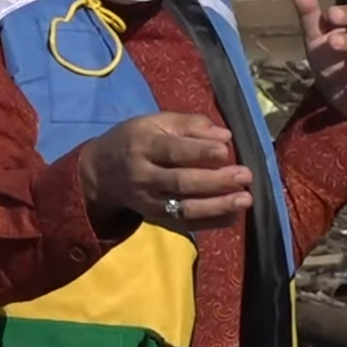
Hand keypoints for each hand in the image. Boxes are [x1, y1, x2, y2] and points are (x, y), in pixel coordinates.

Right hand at [79, 112, 253, 228]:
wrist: (101, 172)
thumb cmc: (135, 139)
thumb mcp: (154, 122)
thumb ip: (189, 125)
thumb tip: (225, 136)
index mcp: (142, 145)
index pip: (172, 151)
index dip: (200, 151)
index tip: (226, 150)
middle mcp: (143, 175)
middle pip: (181, 182)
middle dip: (216, 180)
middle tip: (245, 175)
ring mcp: (148, 201)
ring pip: (184, 208)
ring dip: (217, 206)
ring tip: (245, 199)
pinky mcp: (155, 217)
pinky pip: (185, 223)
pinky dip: (210, 222)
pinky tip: (233, 216)